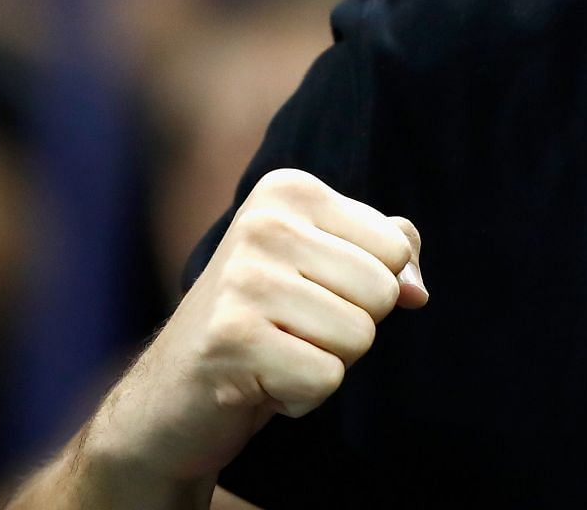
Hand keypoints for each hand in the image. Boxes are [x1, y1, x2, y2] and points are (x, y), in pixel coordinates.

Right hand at [88, 168, 426, 482]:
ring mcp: (243, 280)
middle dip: (352, 328)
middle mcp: (263, 223)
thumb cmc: (265, 324)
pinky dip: (302, 396)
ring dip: (327, 363)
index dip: (368, 289)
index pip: (395, 248)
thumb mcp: (329, 269)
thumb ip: (390, 256)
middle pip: (383, 292)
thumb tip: (417, 291)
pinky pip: (326, 379)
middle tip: (292, 331)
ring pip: (359, 337)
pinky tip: (260, 383)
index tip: (311, 295)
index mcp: (289, 190)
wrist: (169, 397)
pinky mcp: (231, 340)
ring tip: (275, 353)